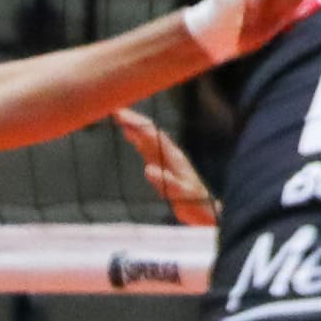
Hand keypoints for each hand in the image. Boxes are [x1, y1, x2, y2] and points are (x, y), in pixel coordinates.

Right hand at [112, 109, 219, 226]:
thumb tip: (149, 169)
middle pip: (150, 132)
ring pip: (149, 138)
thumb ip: (166, 182)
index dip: (137, 124)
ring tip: (120, 117)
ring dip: (135, 127)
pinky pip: (149, 147)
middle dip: (133, 120)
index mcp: (173, 157)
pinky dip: (138, 139)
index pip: (152, 135)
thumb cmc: (194, 204)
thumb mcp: (181, 195)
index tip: (121, 115)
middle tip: (115, 110)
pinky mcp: (165, 166)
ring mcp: (168, 159)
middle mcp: (170, 154)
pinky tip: (131, 136)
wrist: (205, 211)